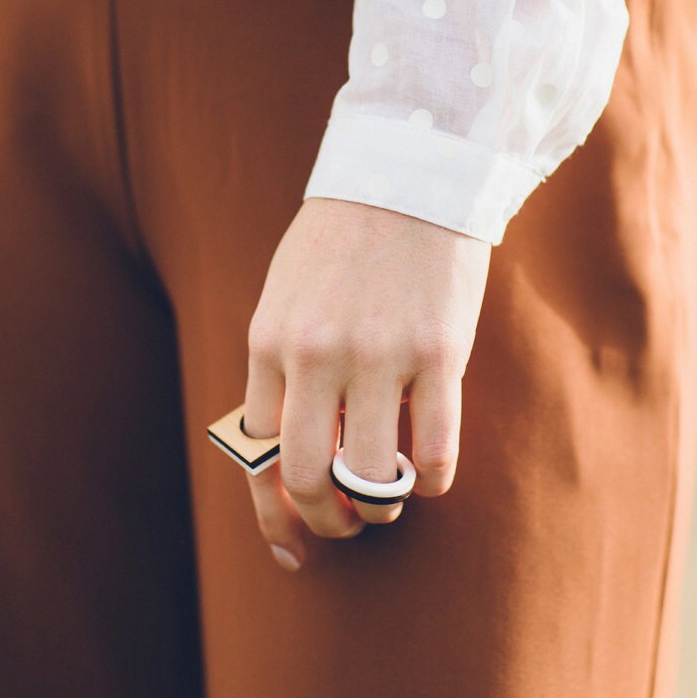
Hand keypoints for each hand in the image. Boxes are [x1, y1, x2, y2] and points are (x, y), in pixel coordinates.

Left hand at [242, 198, 490, 569]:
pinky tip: (431, 474)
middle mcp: (317, 354)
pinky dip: (432, 482)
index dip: (273, 501)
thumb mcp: (287, 293)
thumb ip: (283, 364)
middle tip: (343, 523)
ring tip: (389, 501)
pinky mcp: (439, 352)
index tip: (292, 527)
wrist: (409, 170)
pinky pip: (435, 451)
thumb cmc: (344, 235)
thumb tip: (285, 447)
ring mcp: (380, 355)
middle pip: (305, 476)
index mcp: (270, 339)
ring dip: (379, 508)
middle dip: (324, 519)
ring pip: (371, 477)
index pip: (257, 449)